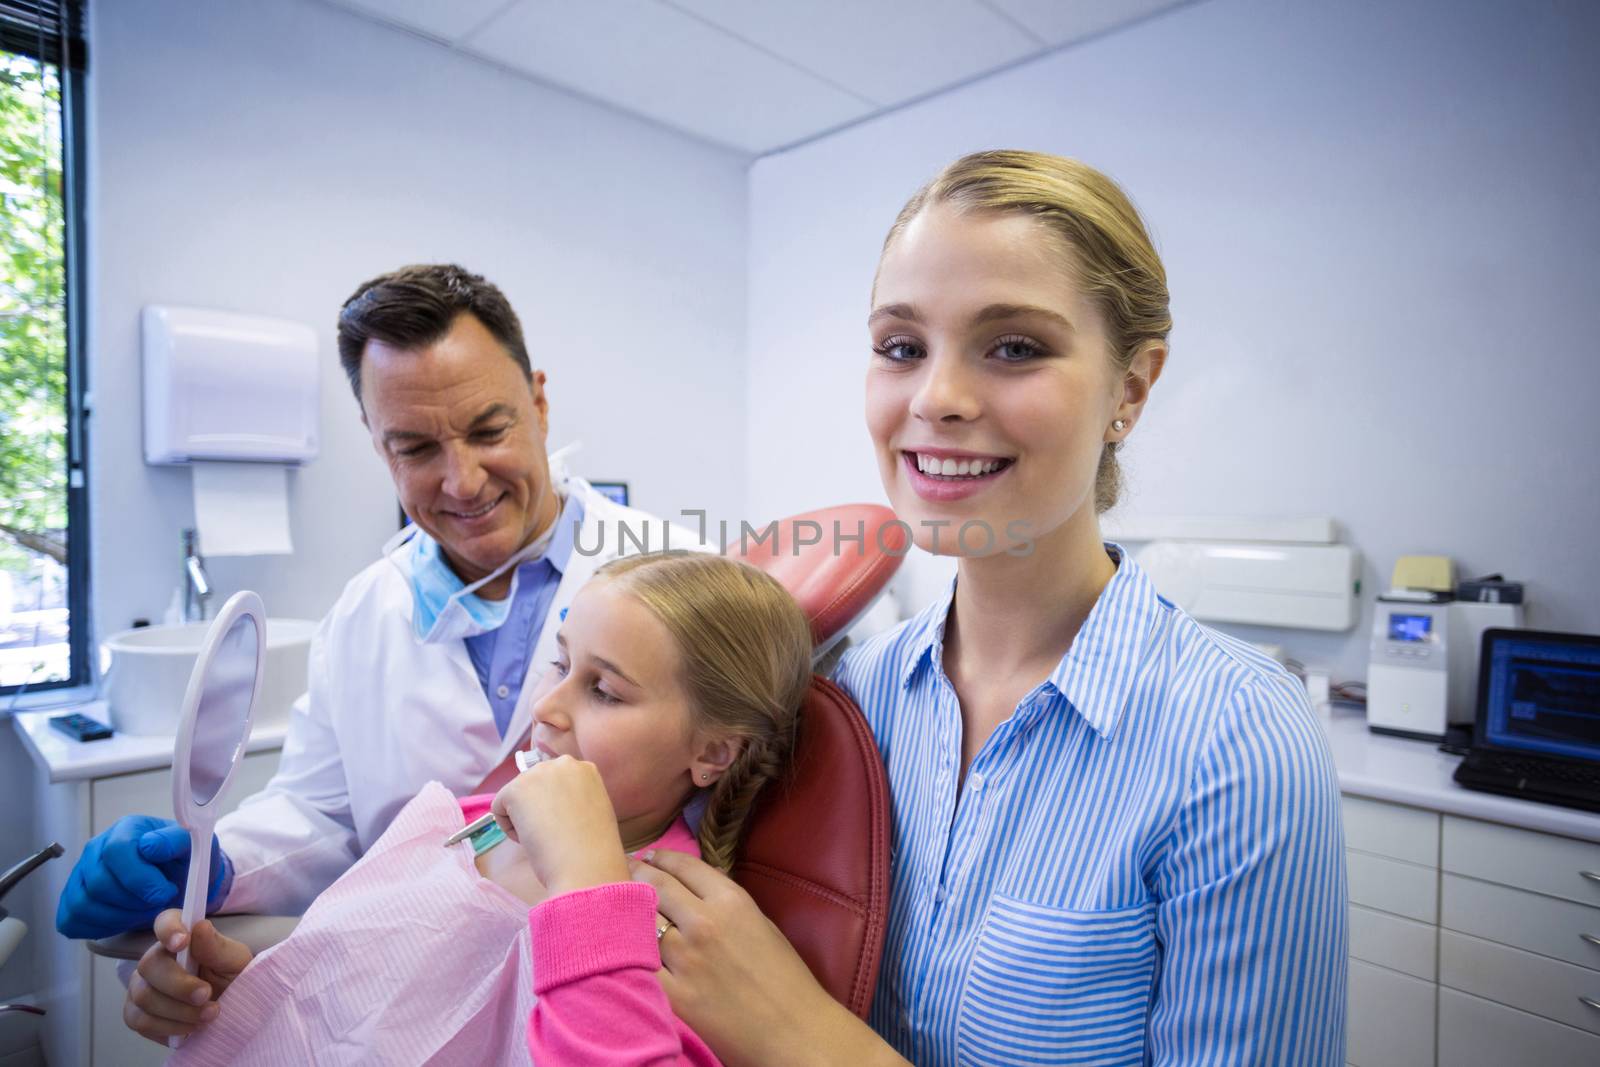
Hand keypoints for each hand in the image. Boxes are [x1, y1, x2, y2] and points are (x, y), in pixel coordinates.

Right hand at [55, 815, 229, 938]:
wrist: (177, 880)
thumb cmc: (182, 862)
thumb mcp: (191, 846)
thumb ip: (175, 841)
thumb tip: (150, 846)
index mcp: (125, 829)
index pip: (116, 851)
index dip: (141, 879)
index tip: (165, 892)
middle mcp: (96, 849)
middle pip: (99, 884)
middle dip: (134, 903)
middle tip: (158, 905)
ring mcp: (80, 875)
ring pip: (84, 905)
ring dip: (120, 917)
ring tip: (145, 912)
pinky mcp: (72, 900)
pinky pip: (73, 921)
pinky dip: (101, 928)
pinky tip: (126, 920)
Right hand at [124, 908, 252, 1043]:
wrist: (228, 1012)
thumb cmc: (230, 979)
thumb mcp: (235, 962)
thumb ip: (217, 947)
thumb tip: (200, 926)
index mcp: (181, 937)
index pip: (165, 922)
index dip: (169, 930)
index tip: (183, 942)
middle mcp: (155, 959)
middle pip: (149, 966)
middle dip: (179, 985)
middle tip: (206, 995)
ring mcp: (142, 987)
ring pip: (143, 997)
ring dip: (178, 1011)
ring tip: (208, 1015)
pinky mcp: (137, 1014)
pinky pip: (140, 1022)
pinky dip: (168, 1028)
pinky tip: (190, 1029)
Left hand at [491, 755, 629, 895]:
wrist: (587, 865)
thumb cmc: (593, 849)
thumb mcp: (592, 811)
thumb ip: (575, 798)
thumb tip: (550, 805)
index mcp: (585, 769)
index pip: (554, 782)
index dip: (555, 806)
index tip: (563, 826)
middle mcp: (562, 763)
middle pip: (533, 786)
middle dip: (537, 809)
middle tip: (552, 833)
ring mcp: (539, 773)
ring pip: (516, 796)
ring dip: (524, 818)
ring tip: (545, 838)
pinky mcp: (516, 789)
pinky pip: (499, 808)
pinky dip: (509, 829)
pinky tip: (531, 839)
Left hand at [632, 850, 904, 1066]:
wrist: (795, 1033)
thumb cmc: (787, 982)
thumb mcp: (763, 926)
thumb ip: (729, 905)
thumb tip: (697, 889)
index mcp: (733, 902)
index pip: (685, 866)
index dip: (661, 857)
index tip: (648, 855)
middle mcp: (706, 922)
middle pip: (656, 885)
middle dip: (635, 873)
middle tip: (623, 869)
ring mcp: (686, 959)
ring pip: (641, 921)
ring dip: (627, 910)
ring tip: (614, 903)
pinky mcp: (675, 995)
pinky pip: (639, 965)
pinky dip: (628, 953)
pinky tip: (620, 947)